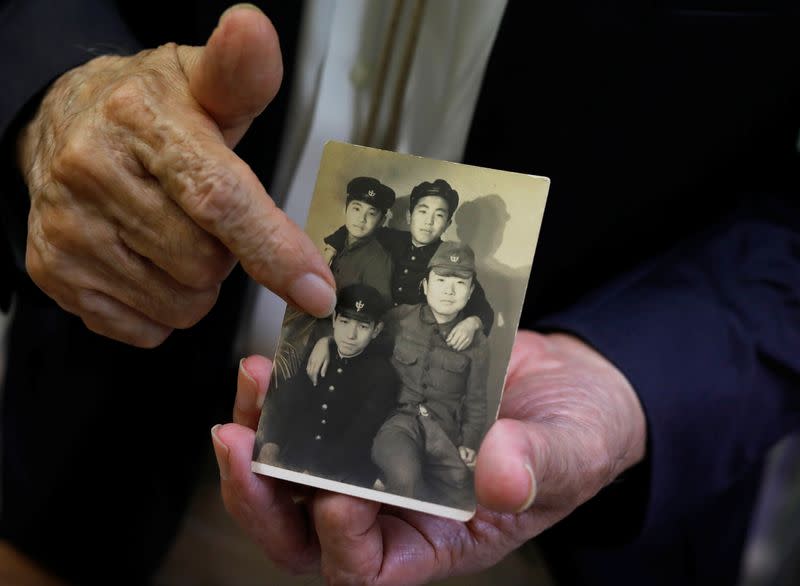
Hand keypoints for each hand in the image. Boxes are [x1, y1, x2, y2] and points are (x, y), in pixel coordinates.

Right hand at [17, 5, 334, 347]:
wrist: (64, 128)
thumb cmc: (150, 110)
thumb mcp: (202, 81)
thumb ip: (242, 71)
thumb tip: (254, 29)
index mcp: (141, 121)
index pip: (218, 198)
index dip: (273, 249)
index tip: (318, 289)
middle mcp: (92, 173)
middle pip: (205, 264)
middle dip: (226, 255)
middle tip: (207, 219)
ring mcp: (68, 229)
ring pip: (180, 304)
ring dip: (196, 285)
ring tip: (176, 236)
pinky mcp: (54, 273)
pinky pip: (144, 327)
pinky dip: (161, 307)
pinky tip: (147, 262)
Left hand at [212, 331, 645, 583]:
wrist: (566, 381)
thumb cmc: (576, 433)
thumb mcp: (572, 452)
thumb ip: (540, 467)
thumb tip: (502, 477)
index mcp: (437, 536)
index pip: (370, 567)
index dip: (343, 547)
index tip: (333, 501)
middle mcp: (392, 502)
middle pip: (303, 525)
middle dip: (261, 493)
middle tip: (236, 447)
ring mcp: (375, 450)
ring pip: (293, 463)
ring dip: (261, 429)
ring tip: (253, 380)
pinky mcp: (371, 403)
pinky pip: (317, 407)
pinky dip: (293, 385)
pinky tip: (283, 353)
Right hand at [305, 336, 330, 385]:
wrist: (321, 343)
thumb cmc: (326, 352)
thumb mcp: (327, 360)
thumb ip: (324, 368)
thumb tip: (322, 376)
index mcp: (317, 362)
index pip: (314, 373)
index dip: (314, 379)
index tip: (315, 383)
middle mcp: (312, 361)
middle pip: (310, 373)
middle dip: (312, 378)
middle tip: (314, 383)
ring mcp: (310, 360)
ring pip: (308, 370)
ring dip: (309, 375)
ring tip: (313, 379)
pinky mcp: (309, 358)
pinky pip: (307, 366)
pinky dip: (308, 371)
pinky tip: (311, 373)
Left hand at [446, 316, 481, 350]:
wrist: (471, 324)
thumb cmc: (462, 325)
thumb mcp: (455, 328)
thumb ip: (450, 335)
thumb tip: (447, 341)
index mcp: (459, 333)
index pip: (453, 342)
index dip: (449, 344)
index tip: (448, 343)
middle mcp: (464, 337)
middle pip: (456, 346)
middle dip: (452, 346)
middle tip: (451, 343)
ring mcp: (467, 340)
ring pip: (460, 348)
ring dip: (456, 347)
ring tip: (455, 344)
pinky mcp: (470, 341)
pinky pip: (464, 348)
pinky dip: (460, 347)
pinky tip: (459, 344)